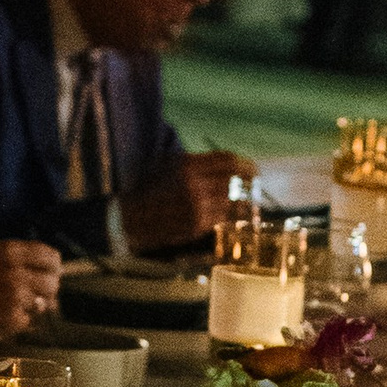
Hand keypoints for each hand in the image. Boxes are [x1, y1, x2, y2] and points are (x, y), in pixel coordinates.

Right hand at [0, 238, 65, 341]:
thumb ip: (23, 263)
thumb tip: (57, 277)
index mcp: (10, 250)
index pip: (52, 257)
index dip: (53, 269)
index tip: (48, 276)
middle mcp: (15, 269)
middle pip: (53, 282)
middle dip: (46, 292)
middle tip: (30, 297)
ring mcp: (14, 293)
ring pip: (46, 303)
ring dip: (33, 307)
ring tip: (10, 305)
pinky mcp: (12, 315)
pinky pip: (29, 321)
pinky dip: (17, 323)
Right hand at [119, 151, 245, 253]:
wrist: (129, 218)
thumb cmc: (148, 189)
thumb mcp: (167, 165)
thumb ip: (195, 163)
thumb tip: (226, 165)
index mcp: (187, 164)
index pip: (227, 161)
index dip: (245, 165)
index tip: (254, 169)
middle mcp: (194, 184)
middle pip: (234, 182)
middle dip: (250, 185)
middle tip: (257, 188)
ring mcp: (197, 206)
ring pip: (233, 203)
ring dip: (245, 205)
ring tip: (251, 205)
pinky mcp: (196, 226)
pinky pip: (223, 220)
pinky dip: (232, 218)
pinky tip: (236, 218)